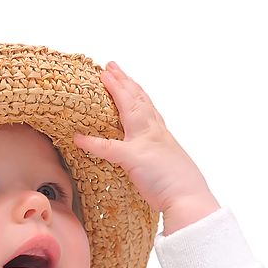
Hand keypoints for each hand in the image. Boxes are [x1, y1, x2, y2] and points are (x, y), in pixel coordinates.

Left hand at [74, 62, 219, 234]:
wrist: (190, 200)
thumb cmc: (182, 190)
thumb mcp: (168, 169)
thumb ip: (156, 161)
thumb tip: (148, 163)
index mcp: (163, 137)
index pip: (148, 108)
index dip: (136, 91)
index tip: (126, 78)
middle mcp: (155, 134)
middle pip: (138, 101)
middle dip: (124, 82)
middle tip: (110, 67)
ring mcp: (145, 144)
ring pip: (129, 110)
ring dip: (116, 91)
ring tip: (103, 76)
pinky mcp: (134, 159)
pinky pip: (109, 148)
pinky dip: (92, 143)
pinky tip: (77, 137)